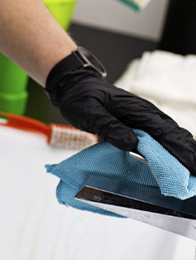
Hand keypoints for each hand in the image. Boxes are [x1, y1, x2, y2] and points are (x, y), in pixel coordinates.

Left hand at [45, 60, 195, 173]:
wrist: (76, 85)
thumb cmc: (81, 98)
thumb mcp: (89, 113)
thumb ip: (110, 127)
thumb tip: (132, 143)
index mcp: (137, 110)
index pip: (166, 133)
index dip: (182, 152)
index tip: (193, 168)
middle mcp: (147, 114)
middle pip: (176, 136)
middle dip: (190, 155)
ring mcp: (146, 118)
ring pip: (172, 137)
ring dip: (184, 154)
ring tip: (192, 174)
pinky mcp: (141, 124)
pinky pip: (162, 138)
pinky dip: (173, 151)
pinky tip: (177, 163)